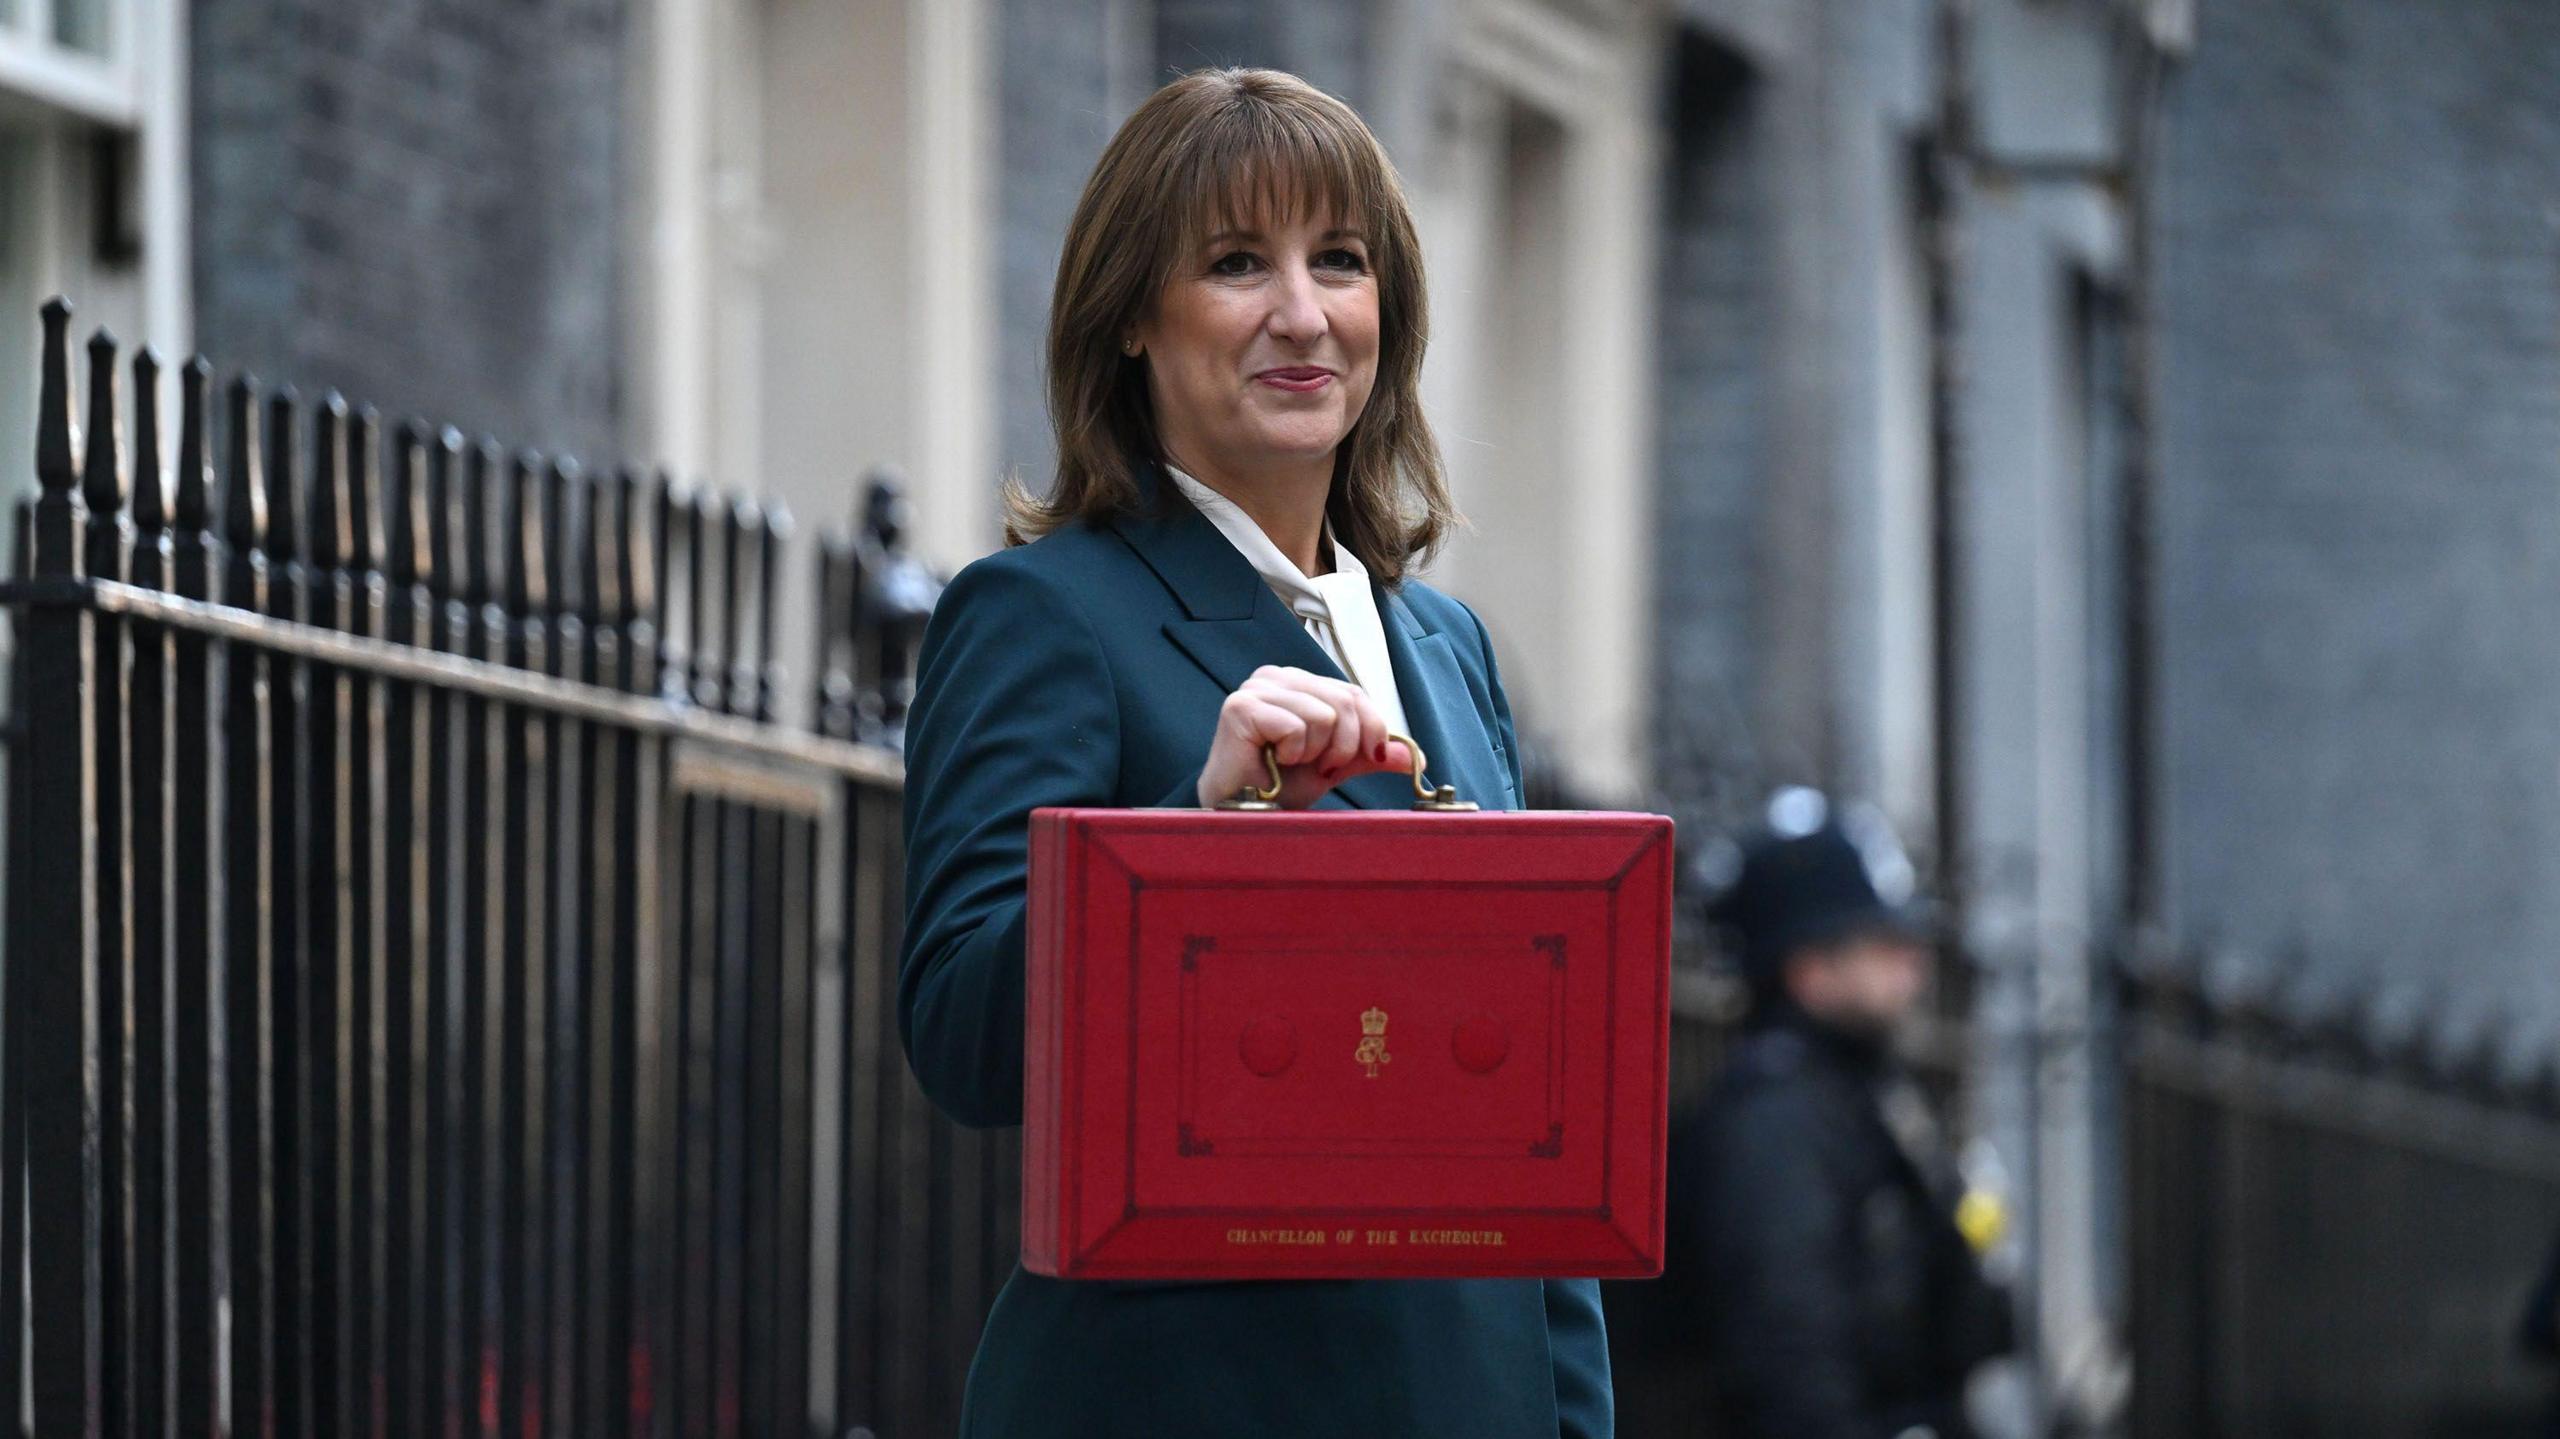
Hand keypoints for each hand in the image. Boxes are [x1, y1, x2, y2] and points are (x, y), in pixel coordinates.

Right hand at [1193, 665, 1413, 808]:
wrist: (1243, 812)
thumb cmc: (1280, 785)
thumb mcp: (1335, 765)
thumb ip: (1368, 754)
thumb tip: (1414, 757)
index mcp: (1299, 682)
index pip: (1354, 693)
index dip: (1373, 727)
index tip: (1371, 758)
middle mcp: (1276, 677)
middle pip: (1345, 701)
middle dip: (1345, 746)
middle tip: (1322, 768)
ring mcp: (1257, 688)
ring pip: (1324, 714)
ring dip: (1315, 752)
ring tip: (1290, 763)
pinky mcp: (1242, 707)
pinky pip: (1297, 726)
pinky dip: (1294, 753)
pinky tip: (1273, 761)